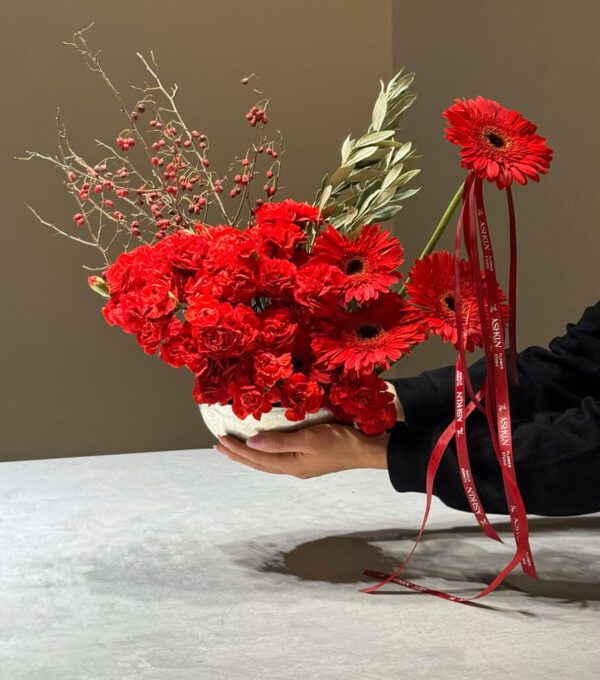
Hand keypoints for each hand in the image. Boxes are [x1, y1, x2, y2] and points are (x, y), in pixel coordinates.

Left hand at [214, 423, 388, 478]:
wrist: (366, 450)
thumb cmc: (338, 441)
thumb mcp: (308, 439)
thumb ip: (279, 442)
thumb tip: (251, 443)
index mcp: (290, 465)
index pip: (256, 458)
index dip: (236, 449)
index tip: (220, 438)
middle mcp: (292, 469)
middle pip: (258, 464)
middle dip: (237, 455)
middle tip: (218, 445)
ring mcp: (300, 467)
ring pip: (266, 463)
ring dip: (248, 456)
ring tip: (234, 449)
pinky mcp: (307, 461)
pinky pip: (276, 460)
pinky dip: (263, 455)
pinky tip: (263, 450)